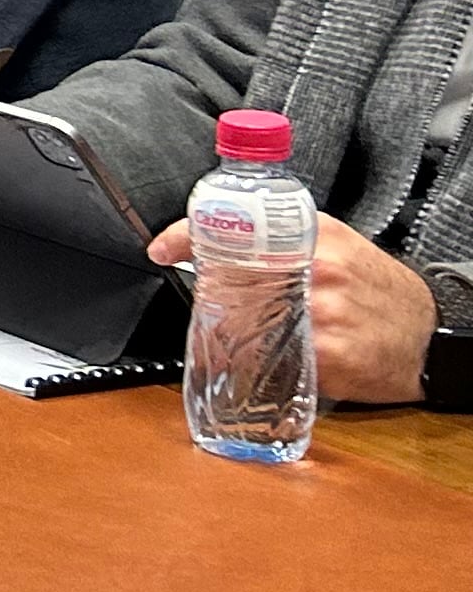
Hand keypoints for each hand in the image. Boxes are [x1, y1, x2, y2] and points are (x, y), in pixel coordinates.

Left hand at [144, 211, 440, 402]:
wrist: (429, 334)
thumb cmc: (377, 289)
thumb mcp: (334, 244)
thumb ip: (282, 237)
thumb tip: (215, 239)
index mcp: (315, 237)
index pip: (238, 227)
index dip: (190, 236)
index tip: (162, 248)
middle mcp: (317, 271)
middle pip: (231, 280)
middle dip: (212, 294)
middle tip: (214, 303)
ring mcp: (323, 315)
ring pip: (245, 325)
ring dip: (233, 332)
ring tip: (252, 334)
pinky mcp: (329, 357)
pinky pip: (272, 362)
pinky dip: (262, 363)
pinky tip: (277, 359)